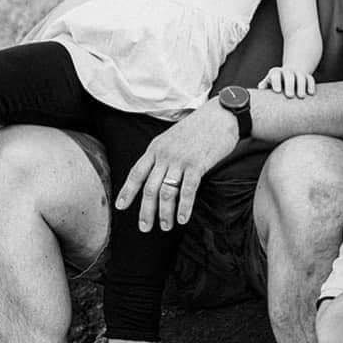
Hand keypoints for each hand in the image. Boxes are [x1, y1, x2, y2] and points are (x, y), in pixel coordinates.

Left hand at [115, 98, 238, 230]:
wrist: (221, 115)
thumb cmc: (200, 127)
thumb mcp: (174, 137)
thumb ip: (163, 153)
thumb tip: (158, 174)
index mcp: (156, 147)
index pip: (136, 173)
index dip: (127, 192)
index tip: (121, 207)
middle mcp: (165, 155)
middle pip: (149, 188)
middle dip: (146, 211)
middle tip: (145, 227)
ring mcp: (180, 160)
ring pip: (167, 192)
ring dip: (165, 213)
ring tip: (166, 226)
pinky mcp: (197, 164)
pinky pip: (188, 190)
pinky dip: (184, 207)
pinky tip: (183, 219)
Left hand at [258, 66, 315, 98]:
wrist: (289, 74)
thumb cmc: (275, 84)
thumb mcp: (268, 83)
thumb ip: (264, 87)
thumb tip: (258, 92)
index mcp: (275, 73)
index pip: (275, 74)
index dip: (276, 81)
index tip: (277, 91)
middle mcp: (287, 71)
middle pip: (289, 75)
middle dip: (289, 85)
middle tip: (289, 96)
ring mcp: (298, 73)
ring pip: (301, 76)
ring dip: (301, 86)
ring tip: (301, 97)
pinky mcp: (307, 76)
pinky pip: (310, 78)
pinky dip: (311, 85)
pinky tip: (311, 93)